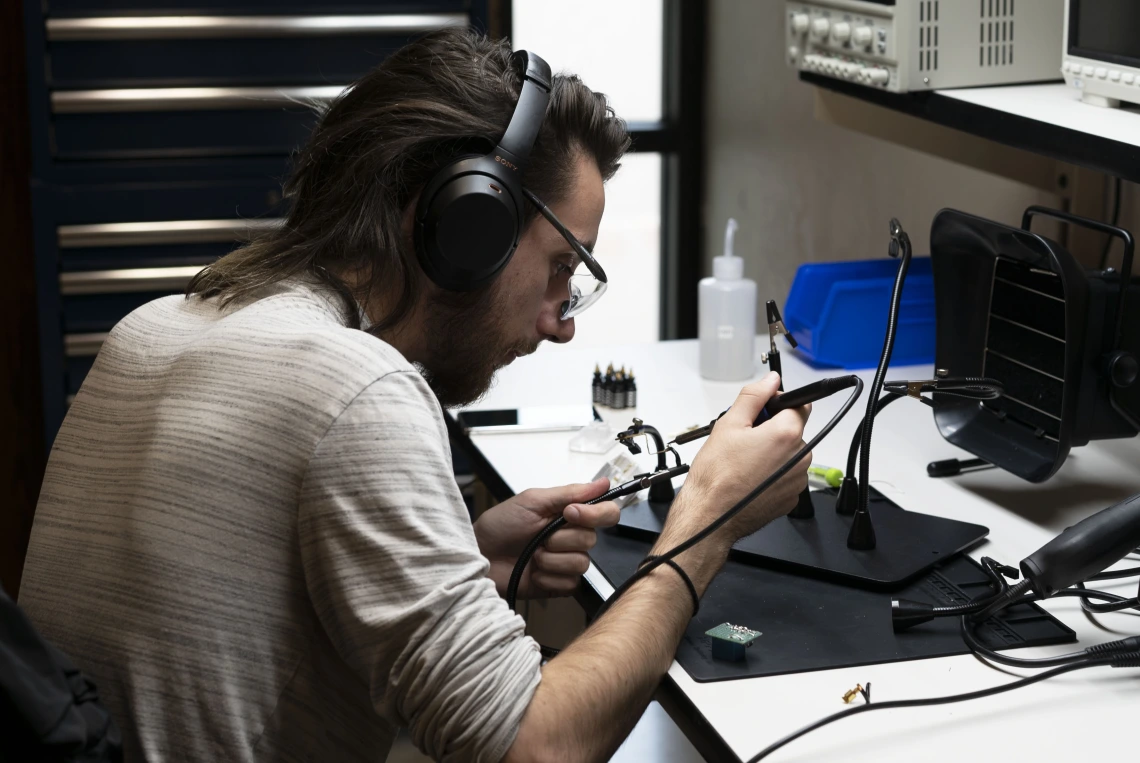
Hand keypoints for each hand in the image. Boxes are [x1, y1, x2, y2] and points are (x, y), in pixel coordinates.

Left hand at [474, 478, 619, 599]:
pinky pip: (570, 583)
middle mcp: (571, 538)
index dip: (596, 514)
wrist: (479, 556)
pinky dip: (549, 577)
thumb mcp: (532, 500)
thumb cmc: (500, 526)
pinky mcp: (560, 584)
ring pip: (581, 563)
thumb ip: (570, 492)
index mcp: (569, 514)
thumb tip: (603, 482)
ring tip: (533, 556)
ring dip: (552, 559)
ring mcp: (566, 562)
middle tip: (540, 537)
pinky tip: (533, 572)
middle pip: (592, 539)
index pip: (606, 513)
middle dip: (561, 538)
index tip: (570, 513)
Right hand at [679, 372, 811, 543]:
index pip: (800, 404)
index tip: (764, 410)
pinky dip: (772, 475)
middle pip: (793, 431)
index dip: (780, 404)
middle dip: (773, 431)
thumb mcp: (729, 424)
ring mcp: (797, 482)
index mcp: (786, 434)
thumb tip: (770, 381)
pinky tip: (750, 477)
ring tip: (745, 462)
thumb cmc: (716, 474)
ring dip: (773, 454)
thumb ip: (754, 396)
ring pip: (790, 456)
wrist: (710, 515)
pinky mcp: (790, 499)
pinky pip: (786, 477)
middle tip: (745, 440)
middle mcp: (799, 458)